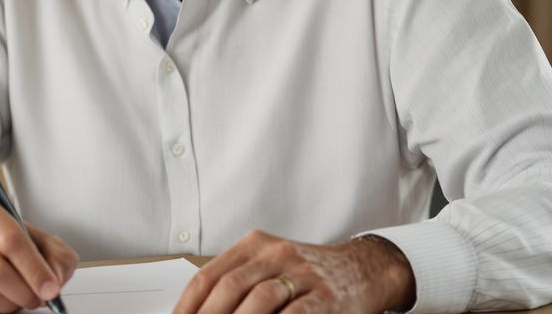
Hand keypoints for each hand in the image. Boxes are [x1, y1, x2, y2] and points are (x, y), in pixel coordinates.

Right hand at [0, 195, 79, 313]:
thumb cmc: (0, 242)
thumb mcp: (34, 237)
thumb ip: (54, 254)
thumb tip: (55, 280)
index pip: (10, 240)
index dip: (35, 269)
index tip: (51, 288)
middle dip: (25, 292)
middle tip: (38, 298)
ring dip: (10, 306)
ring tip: (17, 298)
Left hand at [172, 232, 414, 313]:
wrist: (364, 268)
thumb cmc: (307, 273)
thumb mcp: (269, 266)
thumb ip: (237, 282)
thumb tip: (200, 310)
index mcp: (254, 245)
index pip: (209, 276)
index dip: (188, 305)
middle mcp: (276, 254)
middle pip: (229, 288)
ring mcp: (302, 273)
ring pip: (259, 300)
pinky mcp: (326, 296)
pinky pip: (296, 313)